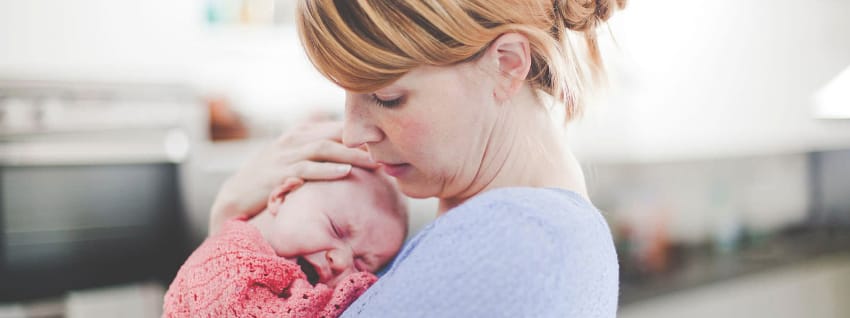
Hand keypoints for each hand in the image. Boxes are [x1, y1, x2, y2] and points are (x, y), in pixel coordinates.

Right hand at [209, 120, 377, 233]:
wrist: (235, 196)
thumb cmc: (271, 177)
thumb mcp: (295, 157)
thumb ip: (320, 151)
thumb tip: (353, 153)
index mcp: (300, 132)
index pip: (336, 127)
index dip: (362, 133)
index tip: (386, 141)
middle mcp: (294, 140)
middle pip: (334, 134)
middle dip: (362, 142)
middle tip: (388, 150)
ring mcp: (285, 156)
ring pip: (324, 149)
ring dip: (351, 154)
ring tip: (374, 162)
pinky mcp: (279, 175)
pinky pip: (307, 169)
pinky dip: (327, 170)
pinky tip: (345, 172)